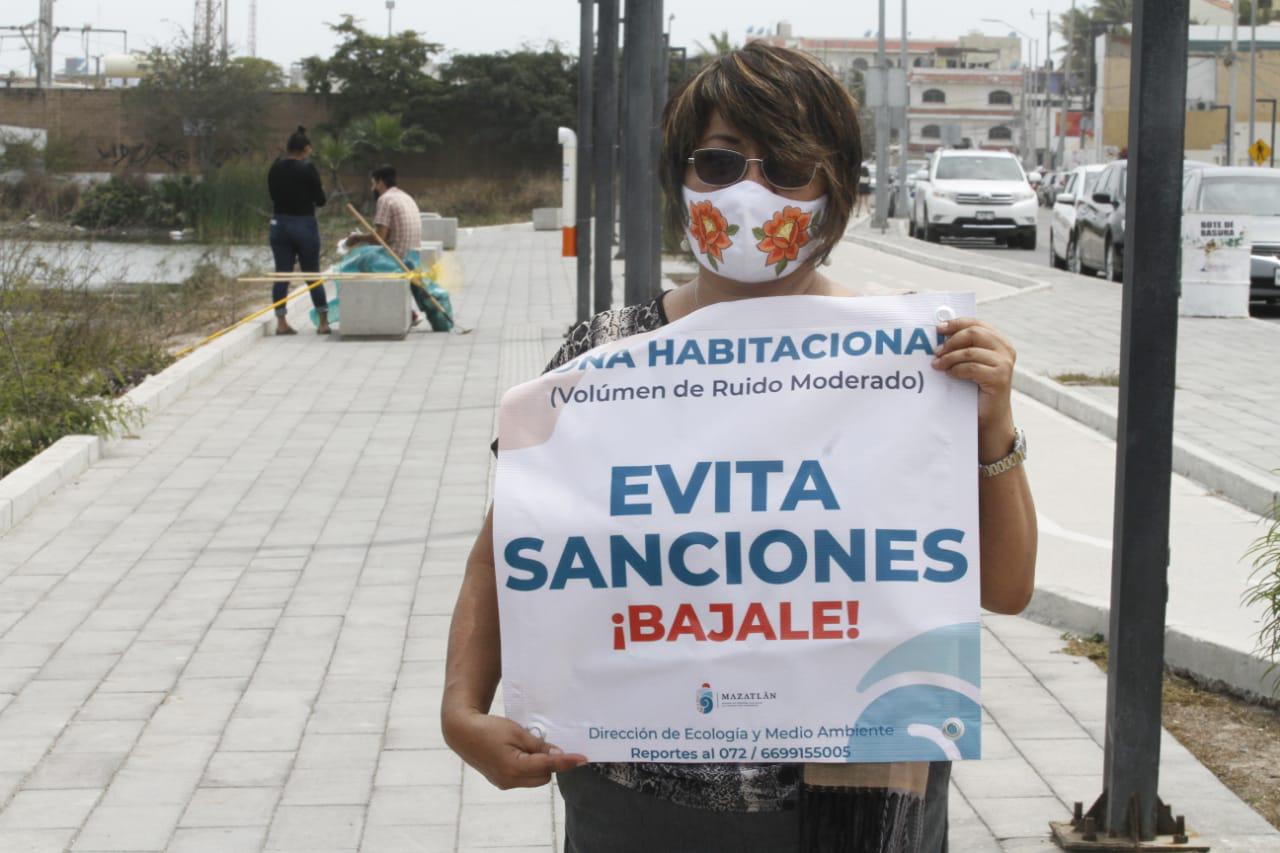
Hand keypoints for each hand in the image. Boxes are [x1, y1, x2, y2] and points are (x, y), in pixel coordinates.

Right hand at [443, 708, 586, 789]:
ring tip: (528, 746)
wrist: (462, 733)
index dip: (567, 761)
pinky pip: (523, 778)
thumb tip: (558, 753)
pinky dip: (528, 767)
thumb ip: (538, 746)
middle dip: (550, 763)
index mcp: (514, 767)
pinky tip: (520, 753)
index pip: (548, 765)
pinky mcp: (501, 782)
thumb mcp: (517, 732)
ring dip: (539, 766)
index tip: (583, 758)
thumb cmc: (489, 728)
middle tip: (546, 744)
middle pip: (544, 776)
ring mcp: (504, 783)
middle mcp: (510, 780)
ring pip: (534, 779)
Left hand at [931, 318, 1016, 458]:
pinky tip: (949, 375)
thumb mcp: (969, 363)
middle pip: (974, 333)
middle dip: (951, 341)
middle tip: (935, 352)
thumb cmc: (975, 388)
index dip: (956, 323)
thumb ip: (962, 348)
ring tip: (937, 366)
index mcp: (999, 342)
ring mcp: (1005, 363)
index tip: (938, 328)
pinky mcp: (1000, 378)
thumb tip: (939, 332)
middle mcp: (1005, 349)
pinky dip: (956, 370)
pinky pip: (972, 368)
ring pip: (970, 351)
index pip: (977, 323)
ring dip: (949, 358)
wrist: (988, 417)